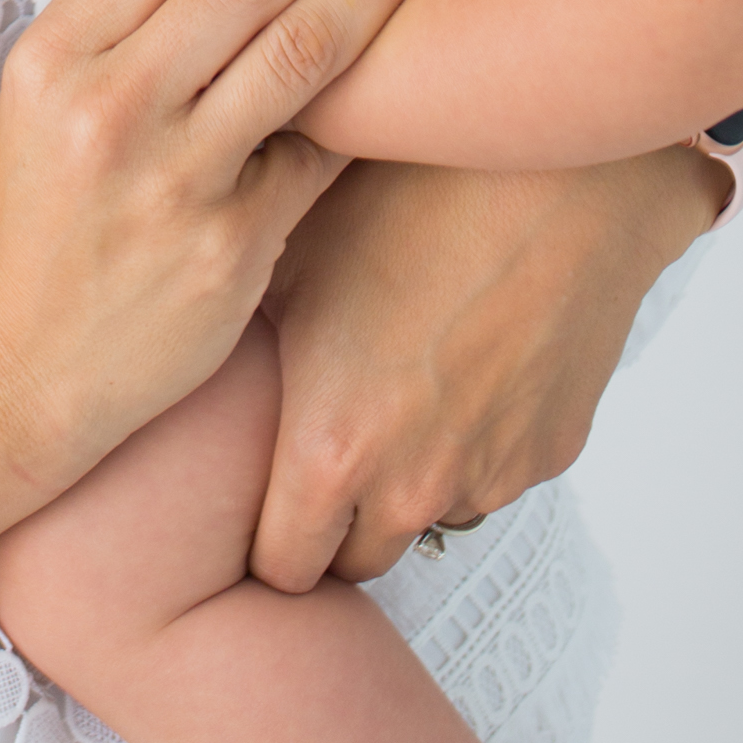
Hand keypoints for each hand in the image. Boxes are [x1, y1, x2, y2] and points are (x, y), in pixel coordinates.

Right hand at [0, 0, 460, 510]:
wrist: (19, 361)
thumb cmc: (45, 203)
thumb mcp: (46, 78)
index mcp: (53, 55)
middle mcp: (108, 110)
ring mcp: (173, 182)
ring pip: (304, 52)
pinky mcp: (231, 248)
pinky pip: (322, 153)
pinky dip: (365, 109)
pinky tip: (409, 79)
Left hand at [251, 145, 723, 587]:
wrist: (552, 171)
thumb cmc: (409, 195)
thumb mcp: (291, 254)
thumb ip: (247, 333)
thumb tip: (191, 342)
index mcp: (333, 450)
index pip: (283, 570)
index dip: (266, 541)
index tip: (264, 503)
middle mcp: (413, 485)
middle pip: (359, 560)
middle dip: (338, 522)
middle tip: (328, 443)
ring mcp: (490, 474)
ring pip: (431, 515)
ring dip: (411, 478)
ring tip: (404, 381)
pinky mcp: (551, 450)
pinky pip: (494, 473)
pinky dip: (475, 442)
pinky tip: (468, 357)